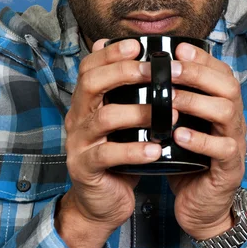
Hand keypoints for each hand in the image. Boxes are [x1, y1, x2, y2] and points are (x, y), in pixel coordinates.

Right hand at [56, 38, 161, 247]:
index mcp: (86, 102)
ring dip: (138, 113)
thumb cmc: (117, 153)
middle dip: (123, 72)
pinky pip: (108, 155)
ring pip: (104, 118)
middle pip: (91, 84)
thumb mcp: (121, 120)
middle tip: (154, 72)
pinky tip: (156, 150)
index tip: (137, 46)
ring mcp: (78, 143)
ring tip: (169, 114)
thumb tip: (135, 57)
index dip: (110, 54)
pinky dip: (134, 151)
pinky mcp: (85, 168)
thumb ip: (125, 93)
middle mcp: (77, 117)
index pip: (89, 67)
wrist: (101, 201)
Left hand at [166, 43, 245, 240]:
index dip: (202, 58)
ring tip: (171, 100)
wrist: (200, 205)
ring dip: (197, 102)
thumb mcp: (179, 125)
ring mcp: (233, 143)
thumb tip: (142, 71)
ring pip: (227, 112)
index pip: (220, 71)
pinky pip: (222, 149)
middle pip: (228, 86)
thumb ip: (171, 101)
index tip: (178, 48)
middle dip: (198, 73)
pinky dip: (200, 140)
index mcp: (221, 105)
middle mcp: (232, 120)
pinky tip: (179, 136)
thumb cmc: (187, 160)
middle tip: (171, 69)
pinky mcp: (228, 168)